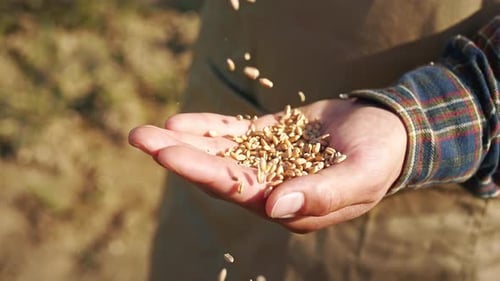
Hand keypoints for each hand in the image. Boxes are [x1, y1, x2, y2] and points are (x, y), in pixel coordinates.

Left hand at [128, 98, 406, 232]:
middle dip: (178, 156)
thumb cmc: (382, 158)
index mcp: (289, 205)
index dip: (200, 170)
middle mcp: (271, 187)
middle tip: (139, 138)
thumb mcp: (359, 178)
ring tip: (145, 132)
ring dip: (185, 142)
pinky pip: (235, 133)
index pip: (235, 189)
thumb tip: (274, 206)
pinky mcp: (270, 137)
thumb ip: (320, 194)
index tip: (166, 153)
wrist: (392, 130)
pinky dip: (209, 128)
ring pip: (219, 153)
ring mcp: (268, 161)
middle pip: (216, 173)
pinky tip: (180, 122)